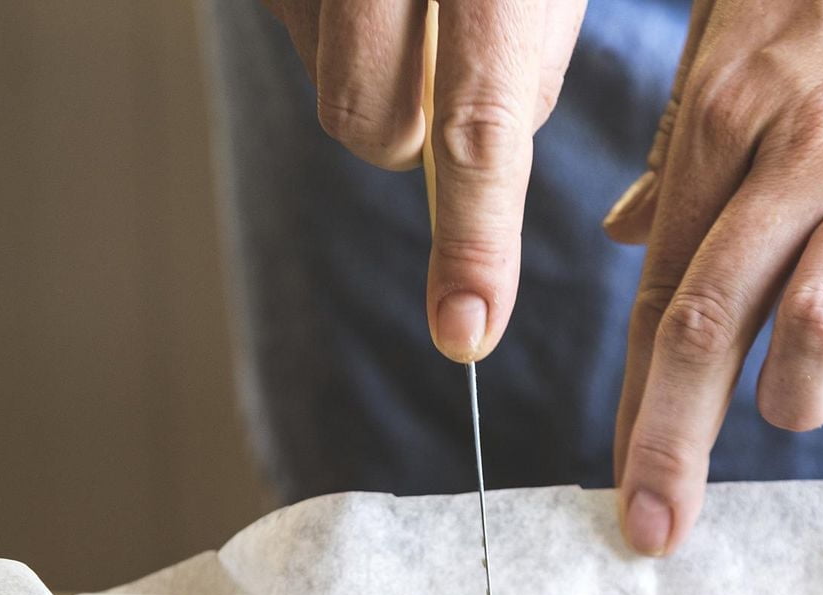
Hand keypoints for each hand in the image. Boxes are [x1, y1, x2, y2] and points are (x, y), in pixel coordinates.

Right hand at [268, 0, 585, 360]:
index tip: (465, 333)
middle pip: (370, 126)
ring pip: (328, 89)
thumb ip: (524, 77)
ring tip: (414, 1)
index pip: (475, 131)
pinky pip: (297, 36)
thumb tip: (475, 190)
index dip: (473, 242)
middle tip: (445, 69)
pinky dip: (338, 34)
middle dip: (411, 134)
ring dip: (377, 78)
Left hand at [604, 0, 822, 555]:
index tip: (625, 491)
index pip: (662, 292)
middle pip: (713, 322)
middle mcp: (800, 143)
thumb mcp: (735, 34)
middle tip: (659, 528)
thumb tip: (627, 241)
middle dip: (675, 444)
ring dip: (799, 391)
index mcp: (721, 115)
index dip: (635, 405)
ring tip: (794, 404)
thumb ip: (681, 152)